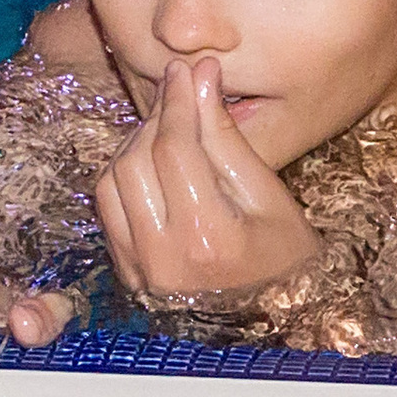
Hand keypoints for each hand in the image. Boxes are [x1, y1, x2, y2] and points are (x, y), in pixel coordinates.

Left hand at [93, 56, 322, 305]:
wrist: (279, 325)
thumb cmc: (287, 261)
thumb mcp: (270, 198)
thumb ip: (227, 139)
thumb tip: (201, 77)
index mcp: (207, 238)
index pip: (175, 149)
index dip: (179, 101)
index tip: (186, 70)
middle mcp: (162, 259)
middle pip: (135, 161)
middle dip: (156, 118)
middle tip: (180, 93)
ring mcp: (139, 272)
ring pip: (111, 183)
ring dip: (134, 145)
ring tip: (169, 130)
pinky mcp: (128, 275)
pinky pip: (109, 211)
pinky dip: (124, 177)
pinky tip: (153, 165)